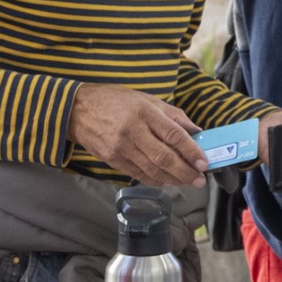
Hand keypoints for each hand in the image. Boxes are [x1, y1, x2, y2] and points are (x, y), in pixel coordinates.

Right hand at [70, 84, 205, 186]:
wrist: (78, 110)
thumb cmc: (115, 101)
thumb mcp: (146, 99)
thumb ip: (173, 115)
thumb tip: (196, 131)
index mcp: (144, 112)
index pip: (173, 135)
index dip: (191, 151)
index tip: (204, 162)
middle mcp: (133, 131)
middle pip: (164, 158)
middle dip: (185, 172)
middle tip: (200, 179)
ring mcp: (121, 148)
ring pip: (152, 170)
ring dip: (173, 179)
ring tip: (188, 182)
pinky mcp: (113, 160)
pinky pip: (138, 174)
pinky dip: (155, 180)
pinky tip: (167, 181)